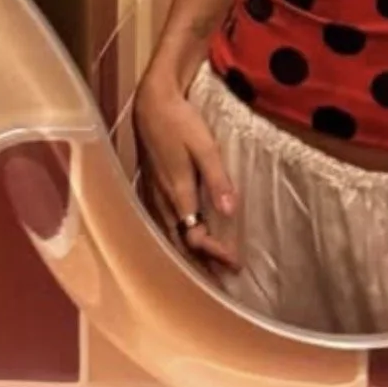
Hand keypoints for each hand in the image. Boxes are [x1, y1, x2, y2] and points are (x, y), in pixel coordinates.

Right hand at [133, 72, 240, 272]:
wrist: (152, 103)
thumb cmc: (180, 122)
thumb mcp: (205, 146)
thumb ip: (218, 178)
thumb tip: (231, 211)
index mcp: (177, 194)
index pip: (196, 237)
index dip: (215, 253)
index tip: (235, 264)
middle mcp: (163, 201)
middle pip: (181, 244)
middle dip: (201, 266)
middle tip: (221, 283)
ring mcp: (153, 196)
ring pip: (170, 237)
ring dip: (188, 256)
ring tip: (205, 271)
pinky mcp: (151, 189)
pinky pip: (163, 226)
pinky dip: (177, 240)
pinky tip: (183, 243)